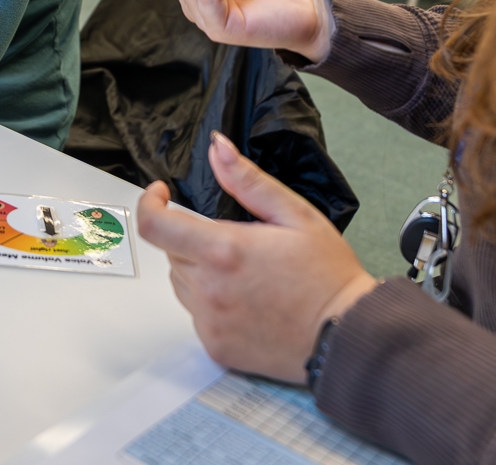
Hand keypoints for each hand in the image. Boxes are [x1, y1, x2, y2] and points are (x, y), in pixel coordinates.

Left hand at [136, 132, 377, 383]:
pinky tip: (248, 301)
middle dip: (193, 238)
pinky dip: (212, 303)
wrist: (345, 335)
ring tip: (246, 274)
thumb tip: (217, 148)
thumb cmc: (326, 274)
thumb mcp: (295, 215)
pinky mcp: (215, 346)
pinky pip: (196, 315)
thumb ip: (248, 181)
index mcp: (225, 251)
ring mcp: (210, 322)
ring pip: (182, 284)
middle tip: (238, 242)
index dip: (150, 204)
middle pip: (172, 252)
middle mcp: (209, 290)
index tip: (162, 195)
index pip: (155, 226)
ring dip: (200, 271)